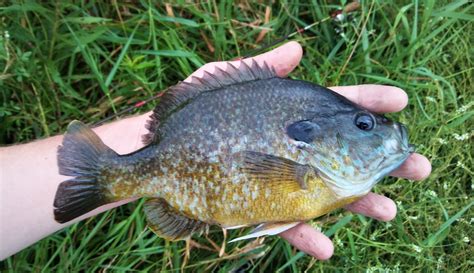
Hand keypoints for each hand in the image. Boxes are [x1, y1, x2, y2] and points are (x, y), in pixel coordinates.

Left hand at [189, 42, 430, 259]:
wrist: (155, 155)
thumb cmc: (186, 116)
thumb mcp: (220, 85)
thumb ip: (260, 69)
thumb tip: (297, 47)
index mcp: (286, 118)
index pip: (335, 107)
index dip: (368, 102)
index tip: (400, 100)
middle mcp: (290, 151)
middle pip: (345, 157)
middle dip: (384, 162)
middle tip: (419, 166)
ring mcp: (278, 183)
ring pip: (326, 196)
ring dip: (360, 206)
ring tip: (389, 209)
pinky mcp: (259, 210)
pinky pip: (285, 225)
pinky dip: (305, 236)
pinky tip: (327, 246)